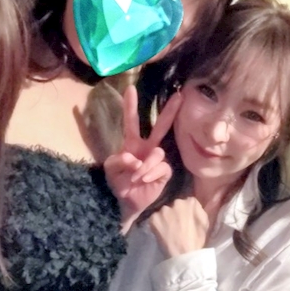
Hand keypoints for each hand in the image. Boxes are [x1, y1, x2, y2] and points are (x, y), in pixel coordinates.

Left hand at [104, 86, 181, 231]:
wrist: (124, 202)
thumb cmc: (117, 182)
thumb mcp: (110, 169)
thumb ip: (119, 160)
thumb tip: (136, 158)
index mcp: (132, 143)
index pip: (131, 122)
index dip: (131, 106)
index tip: (130, 88)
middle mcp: (147, 148)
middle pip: (161, 127)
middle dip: (169, 111)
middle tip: (179, 96)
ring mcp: (157, 160)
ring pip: (159, 152)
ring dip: (146, 165)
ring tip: (136, 176)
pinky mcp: (164, 173)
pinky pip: (163, 167)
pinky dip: (152, 173)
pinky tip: (145, 179)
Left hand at [149, 197, 209, 257]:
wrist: (183, 255)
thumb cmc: (196, 241)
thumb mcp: (205, 223)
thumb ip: (200, 210)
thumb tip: (195, 205)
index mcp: (190, 202)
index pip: (188, 202)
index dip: (187, 211)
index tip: (187, 219)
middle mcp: (176, 202)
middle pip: (175, 205)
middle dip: (176, 212)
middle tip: (177, 224)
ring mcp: (163, 210)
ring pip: (164, 211)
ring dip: (166, 217)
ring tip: (169, 229)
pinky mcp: (154, 218)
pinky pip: (155, 218)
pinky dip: (157, 223)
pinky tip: (162, 231)